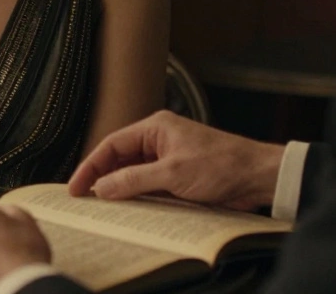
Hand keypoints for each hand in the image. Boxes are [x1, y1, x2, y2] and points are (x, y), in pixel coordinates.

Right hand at [68, 110, 283, 210]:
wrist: (258, 176)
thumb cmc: (223, 164)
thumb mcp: (172, 174)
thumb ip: (134, 180)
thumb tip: (102, 187)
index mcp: (155, 127)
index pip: (112, 145)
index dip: (90, 166)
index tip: (76, 186)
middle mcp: (159, 140)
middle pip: (119, 158)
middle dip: (101, 177)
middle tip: (83, 198)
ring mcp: (168, 158)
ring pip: (133, 173)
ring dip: (119, 188)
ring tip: (101, 206)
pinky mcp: (178, 176)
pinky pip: (149, 185)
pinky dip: (137, 196)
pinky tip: (129, 208)